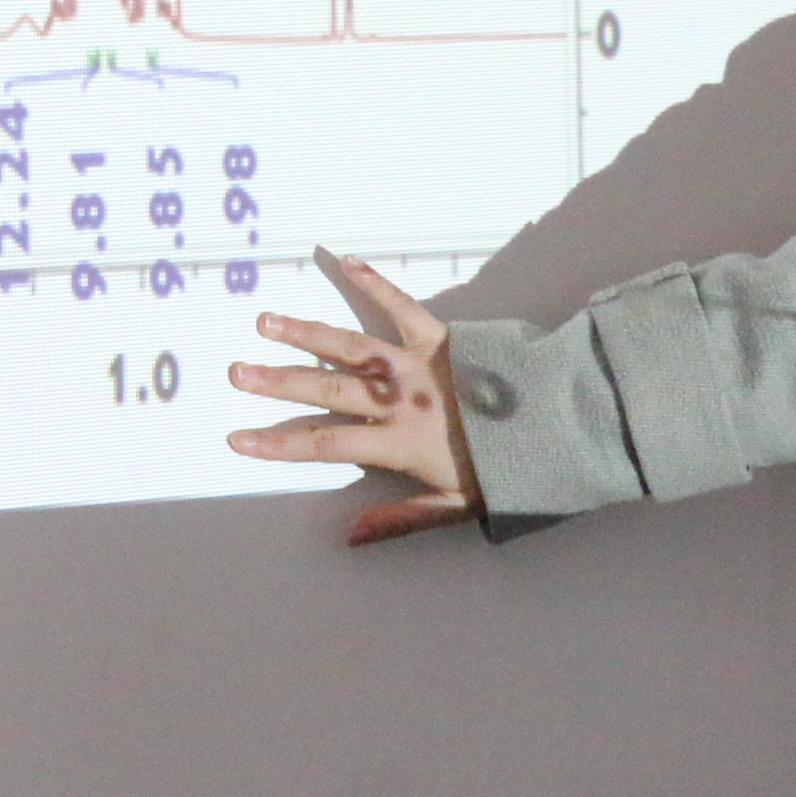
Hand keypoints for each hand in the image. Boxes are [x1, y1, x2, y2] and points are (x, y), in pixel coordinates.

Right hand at [225, 247, 481, 544]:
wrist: (557, 426)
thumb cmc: (507, 470)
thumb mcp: (456, 507)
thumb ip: (399, 519)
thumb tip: (348, 536)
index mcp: (401, 443)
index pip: (327, 444)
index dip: (280, 443)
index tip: (239, 438)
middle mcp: (401, 399)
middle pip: (328, 389)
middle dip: (279, 382)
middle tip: (237, 372)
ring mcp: (419, 363)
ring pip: (352, 345)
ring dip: (307, 333)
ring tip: (266, 322)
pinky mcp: (442, 336)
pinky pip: (401, 305)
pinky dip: (374, 282)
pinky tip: (344, 261)